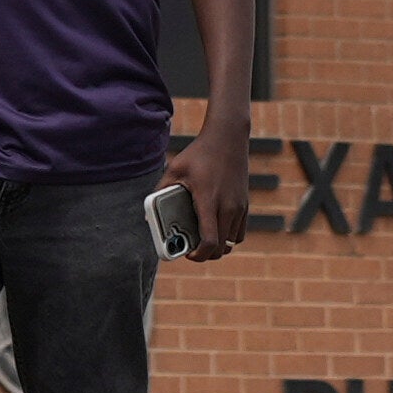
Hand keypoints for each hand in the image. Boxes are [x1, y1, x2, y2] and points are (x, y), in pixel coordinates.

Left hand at [169, 117, 250, 268]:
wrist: (228, 138)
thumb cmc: (199, 154)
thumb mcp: (175, 169)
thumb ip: (159, 191)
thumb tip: (147, 214)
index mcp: (209, 201)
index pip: (210, 241)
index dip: (199, 255)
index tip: (188, 254)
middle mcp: (228, 207)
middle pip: (221, 248)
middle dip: (205, 254)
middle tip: (191, 248)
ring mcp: (239, 206)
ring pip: (231, 243)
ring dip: (218, 246)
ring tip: (203, 240)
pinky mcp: (245, 204)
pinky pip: (239, 233)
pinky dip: (229, 238)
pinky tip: (216, 230)